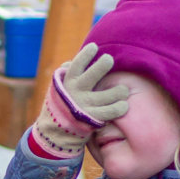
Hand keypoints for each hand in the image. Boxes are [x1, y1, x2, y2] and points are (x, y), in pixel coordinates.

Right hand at [29, 43, 129, 158]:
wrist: (56, 132)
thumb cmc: (63, 103)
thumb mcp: (60, 87)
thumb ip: (68, 73)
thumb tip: (74, 59)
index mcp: (68, 82)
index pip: (77, 64)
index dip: (86, 54)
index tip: (94, 47)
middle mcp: (76, 91)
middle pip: (94, 74)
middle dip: (104, 64)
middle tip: (110, 60)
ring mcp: (85, 105)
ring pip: (109, 93)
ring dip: (120, 90)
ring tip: (123, 90)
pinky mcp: (93, 119)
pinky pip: (112, 111)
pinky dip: (120, 107)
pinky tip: (123, 104)